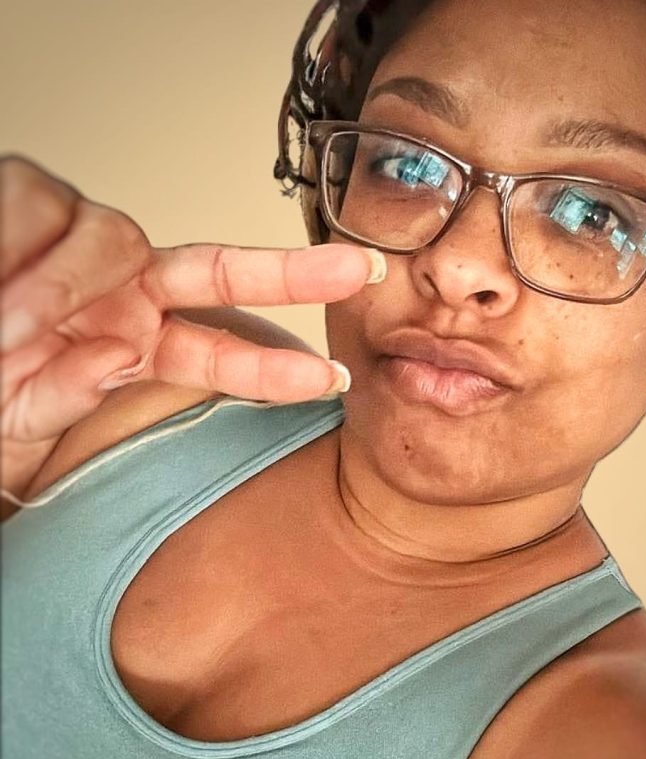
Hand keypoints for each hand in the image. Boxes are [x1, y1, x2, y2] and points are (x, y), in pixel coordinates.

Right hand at [0, 156, 383, 447]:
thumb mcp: (21, 419)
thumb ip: (71, 397)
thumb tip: (118, 355)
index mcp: (140, 343)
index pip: (220, 351)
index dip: (275, 368)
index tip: (331, 380)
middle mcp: (128, 292)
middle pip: (220, 272)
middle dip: (292, 273)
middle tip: (360, 270)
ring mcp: (88, 249)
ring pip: (113, 239)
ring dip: (65, 285)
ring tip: (8, 324)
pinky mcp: (32, 203)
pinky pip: (43, 208)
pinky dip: (24, 248)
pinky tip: (0, 276)